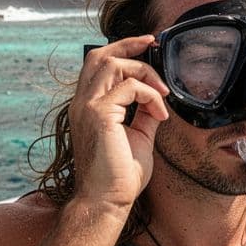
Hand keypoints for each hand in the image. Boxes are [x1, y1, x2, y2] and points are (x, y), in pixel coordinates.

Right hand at [69, 36, 170, 208]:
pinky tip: (160, 114)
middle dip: (128, 44)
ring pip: (113, 64)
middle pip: (100, 55)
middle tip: (154, 43)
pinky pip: (129, 87)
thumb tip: (157, 97)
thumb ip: (144, 113)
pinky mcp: (98, 115)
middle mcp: (82, 103)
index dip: (122, 50)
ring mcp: (87, 107)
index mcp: (87, 106)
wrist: (106, 202)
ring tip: (163, 92)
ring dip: (145, 72)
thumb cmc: (119, 176)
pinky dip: (150, 95)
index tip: (148, 46)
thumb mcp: (138, 135)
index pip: (98, 65)